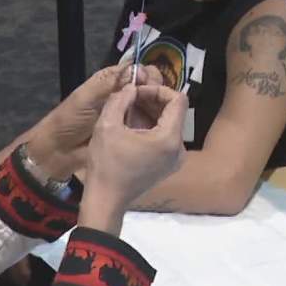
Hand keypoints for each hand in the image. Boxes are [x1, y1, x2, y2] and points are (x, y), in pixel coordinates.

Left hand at [26, 62, 162, 178]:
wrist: (59, 150)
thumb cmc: (69, 120)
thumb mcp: (86, 97)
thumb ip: (108, 83)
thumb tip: (135, 68)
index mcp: (108, 82)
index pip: (134, 71)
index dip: (145, 73)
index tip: (151, 82)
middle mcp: (120, 96)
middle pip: (145, 86)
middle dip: (154, 88)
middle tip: (158, 98)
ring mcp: (126, 115)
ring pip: (148, 104)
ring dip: (157, 105)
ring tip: (163, 111)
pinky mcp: (129, 132)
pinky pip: (145, 123)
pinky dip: (154, 122)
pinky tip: (160, 125)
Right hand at [78, 84, 187, 234]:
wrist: (106, 199)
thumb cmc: (106, 164)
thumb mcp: (107, 125)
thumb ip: (120, 99)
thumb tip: (131, 87)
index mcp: (169, 138)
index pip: (178, 100)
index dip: (158, 90)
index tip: (137, 92)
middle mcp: (179, 149)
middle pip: (174, 111)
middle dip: (153, 100)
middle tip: (130, 98)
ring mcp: (175, 159)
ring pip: (169, 123)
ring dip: (151, 113)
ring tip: (127, 110)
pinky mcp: (168, 165)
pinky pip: (165, 137)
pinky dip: (151, 127)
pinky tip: (131, 126)